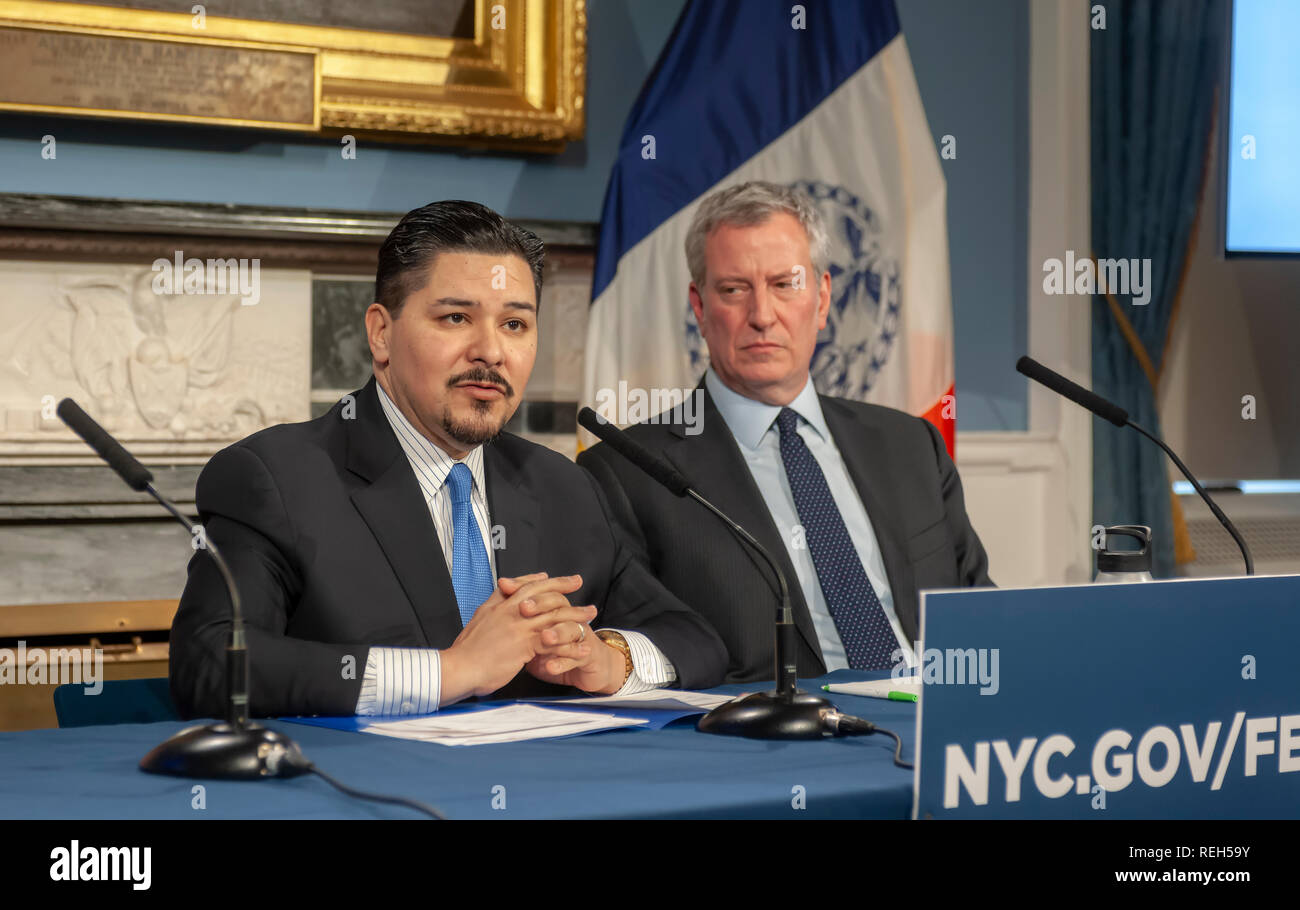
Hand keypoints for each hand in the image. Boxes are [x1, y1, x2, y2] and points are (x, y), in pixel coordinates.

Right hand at [439, 573, 594, 703]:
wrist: (458, 668)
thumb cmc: (466, 650)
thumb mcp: (479, 619)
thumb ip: (494, 604)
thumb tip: (503, 591)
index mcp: (499, 605)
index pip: (525, 585)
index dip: (542, 579)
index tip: (554, 576)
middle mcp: (510, 611)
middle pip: (543, 593)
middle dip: (563, 586)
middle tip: (579, 582)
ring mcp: (518, 627)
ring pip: (553, 615)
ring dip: (575, 614)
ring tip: (591, 613)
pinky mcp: (523, 645)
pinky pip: (553, 642)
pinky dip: (570, 644)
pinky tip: (582, 646)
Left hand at [498, 573, 625, 693]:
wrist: (589, 671)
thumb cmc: (559, 652)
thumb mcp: (536, 635)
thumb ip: (522, 618)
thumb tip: (501, 598)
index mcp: (555, 611)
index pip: (541, 593)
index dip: (523, 589)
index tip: (505, 586)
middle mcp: (568, 619)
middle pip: (556, 606)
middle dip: (540, 606)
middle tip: (524, 609)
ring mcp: (580, 636)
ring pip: (569, 630)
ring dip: (556, 633)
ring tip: (544, 638)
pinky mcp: (587, 655)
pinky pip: (576, 658)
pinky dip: (563, 663)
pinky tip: (551, 667)